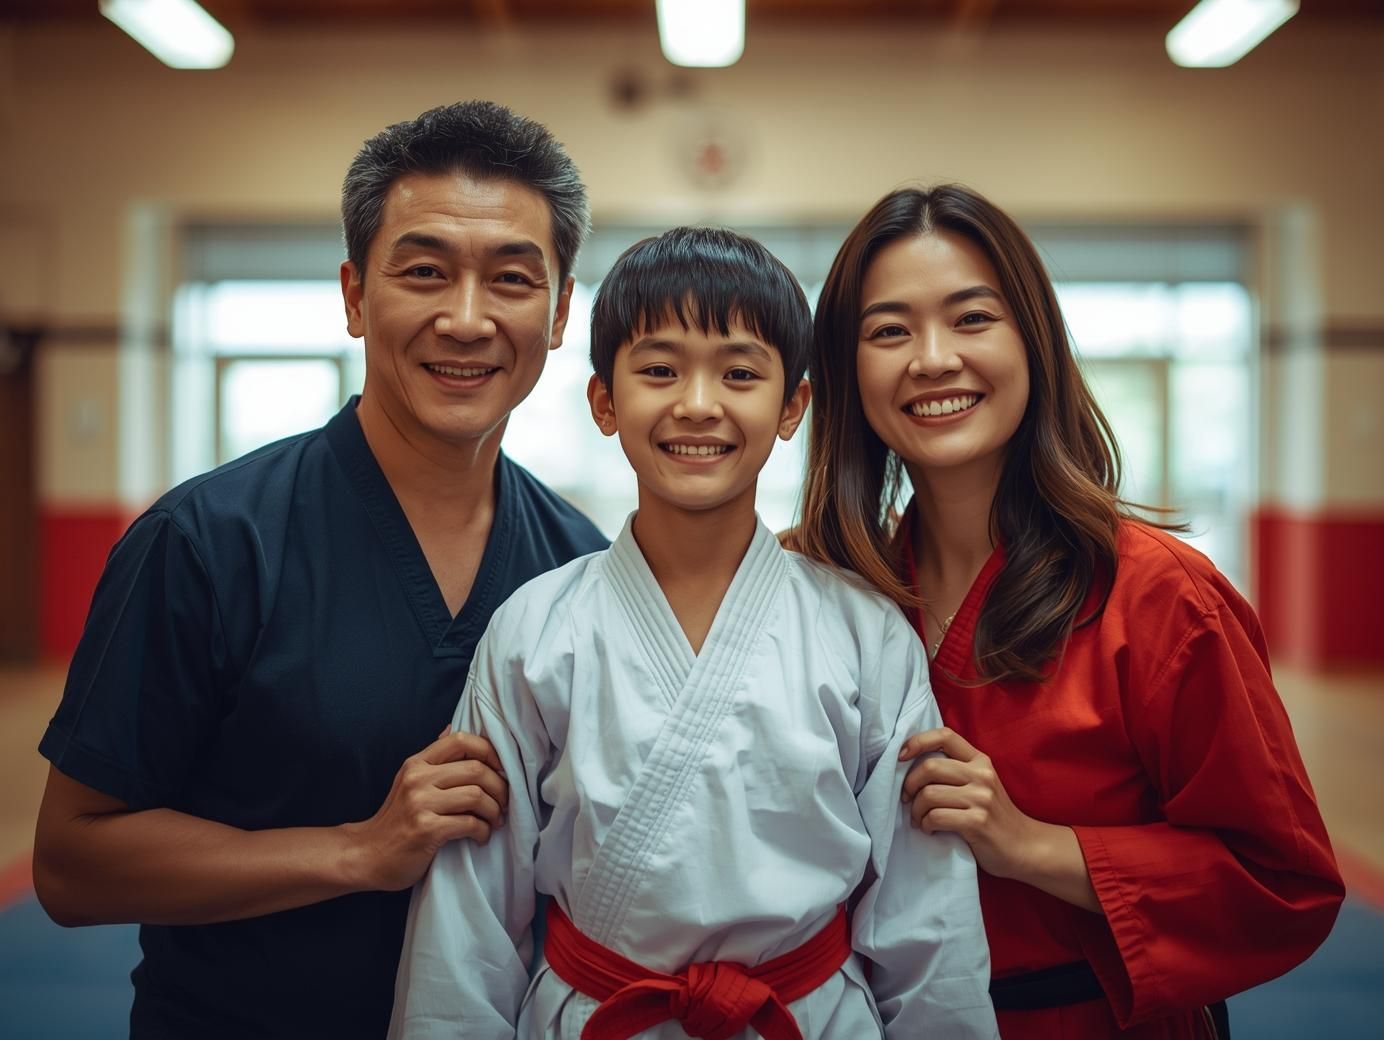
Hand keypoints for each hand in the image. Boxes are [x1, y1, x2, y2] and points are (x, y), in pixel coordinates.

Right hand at [345, 728, 508, 892]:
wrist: (366, 855)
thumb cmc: (394, 820)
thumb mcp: (408, 781)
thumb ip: (433, 758)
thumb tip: (450, 727)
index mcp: (417, 763)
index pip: (461, 740)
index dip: (489, 751)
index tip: (500, 770)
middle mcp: (418, 778)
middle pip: (476, 769)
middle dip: (500, 787)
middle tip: (504, 802)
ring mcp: (421, 803)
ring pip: (477, 795)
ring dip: (494, 811)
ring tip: (495, 821)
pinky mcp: (426, 829)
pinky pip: (469, 823)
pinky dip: (483, 831)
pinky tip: (481, 837)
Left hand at [899, 727, 1099, 910]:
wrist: (1025, 847)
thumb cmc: (994, 816)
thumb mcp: (981, 784)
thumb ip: (956, 771)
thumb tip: (910, 765)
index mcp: (980, 761)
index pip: (945, 735)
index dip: (917, 741)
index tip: (900, 756)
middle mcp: (982, 775)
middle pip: (929, 767)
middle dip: (909, 785)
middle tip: (907, 800)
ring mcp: (981, 798)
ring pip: (929, 794)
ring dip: (916, 810)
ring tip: (920, 820)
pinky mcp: (977, 822)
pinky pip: (936, 817)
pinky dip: (926, 825)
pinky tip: (930, 829)